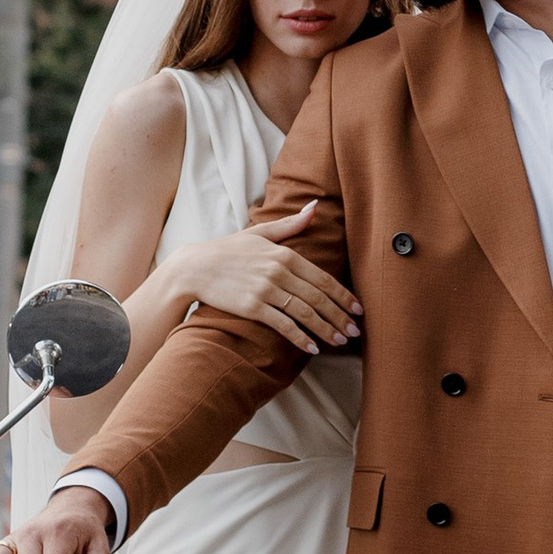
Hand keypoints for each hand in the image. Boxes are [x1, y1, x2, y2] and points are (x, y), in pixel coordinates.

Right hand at [168, 203, 359, 353]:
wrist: (194, 267)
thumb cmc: (228, 250)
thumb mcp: (260, 233)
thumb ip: (290, 224)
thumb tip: (315, 206)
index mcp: (285, 254)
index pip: (323, 279)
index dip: (344, 296)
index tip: (358, 309)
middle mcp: (279, 271)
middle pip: (318, 298)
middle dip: (340, 317)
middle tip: (356, 332)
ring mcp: (266, 290)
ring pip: (305, 313)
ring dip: (326, 329)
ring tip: (340, 341)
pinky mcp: (252, 307)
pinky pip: (283, 325)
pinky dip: (300, 338)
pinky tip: (312, 348)